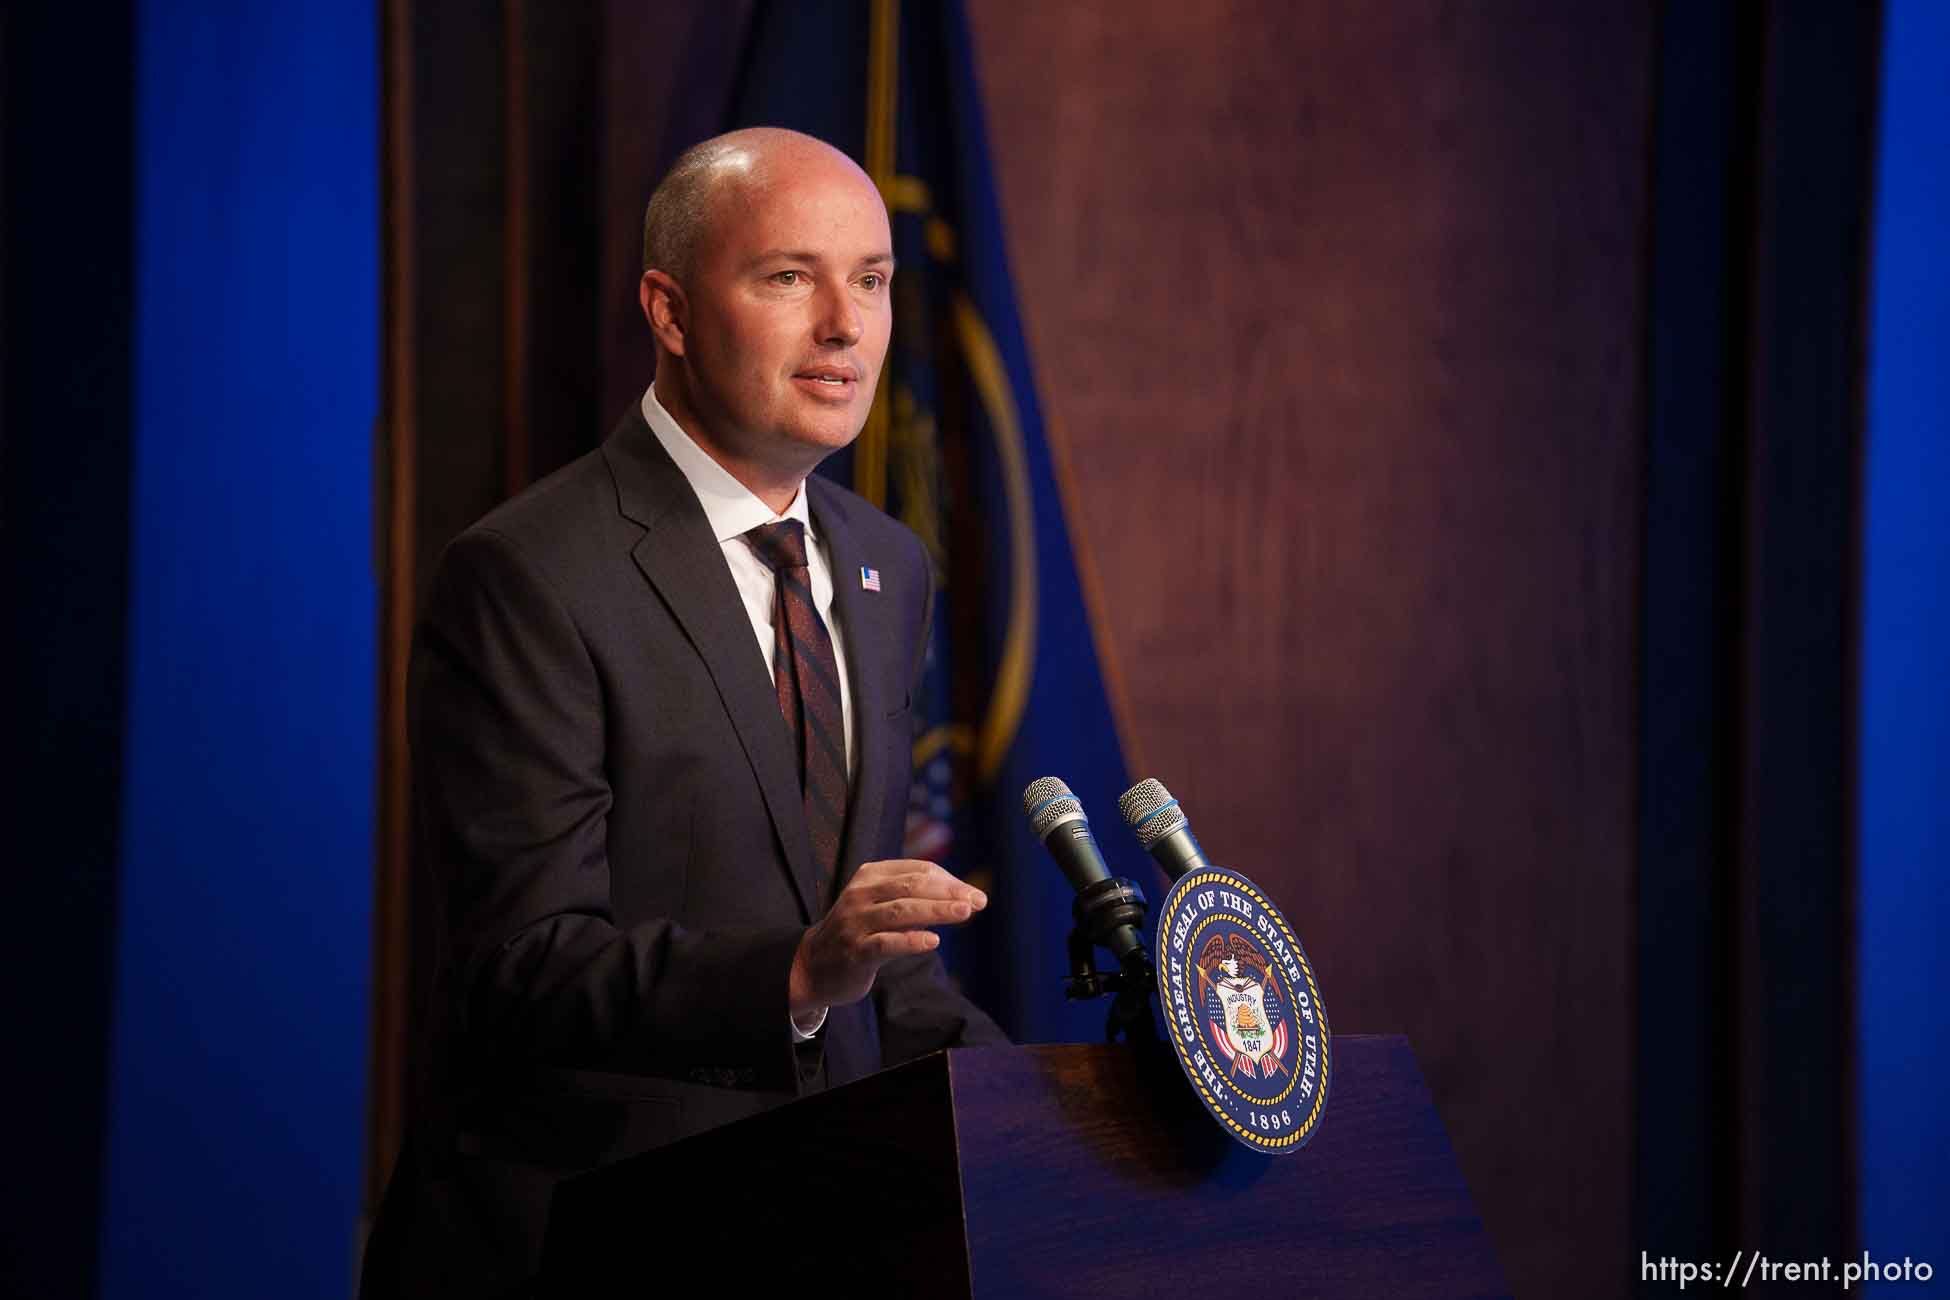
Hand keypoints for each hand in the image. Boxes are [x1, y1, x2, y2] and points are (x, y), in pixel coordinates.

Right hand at [788, 859, 986, 1016]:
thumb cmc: (859, 932)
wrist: (814, 965)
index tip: (974, 895)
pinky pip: (885, 943)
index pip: (917, 871)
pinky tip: (933, 941)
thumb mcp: (881, 906)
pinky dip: (910, 940)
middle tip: (978, 901)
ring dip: (936, 911)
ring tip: (964, 913)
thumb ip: (914, 900)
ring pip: (901, 911)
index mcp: (870, 876)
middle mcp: (861, 894)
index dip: (949, 881)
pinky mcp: (855, 951)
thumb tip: (962, 898)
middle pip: (911, 886)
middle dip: (948, 892)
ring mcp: (856, 922)